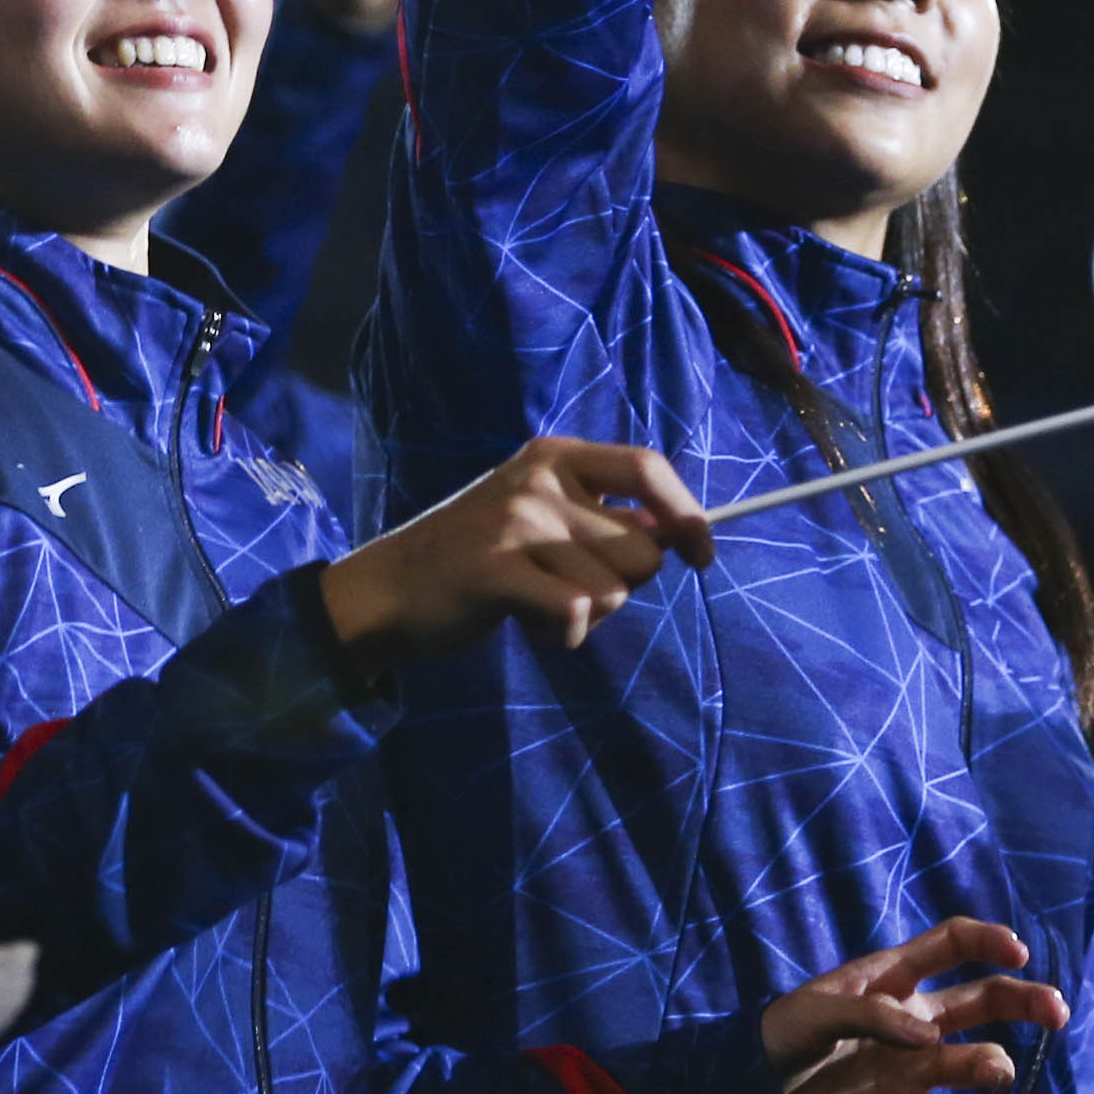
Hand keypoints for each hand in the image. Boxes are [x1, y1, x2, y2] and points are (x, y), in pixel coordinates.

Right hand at [316, 437, 709, 663]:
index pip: (647, 468)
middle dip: (621, 584)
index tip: (701, 554)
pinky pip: (574, 615)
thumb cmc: (478, 554)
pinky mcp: (496, 571)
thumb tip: (678, 539)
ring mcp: (516, 524)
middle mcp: (538, 481)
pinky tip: (524, 622)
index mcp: (555, 457)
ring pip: (612, 591)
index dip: (687, 514)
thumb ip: (602, 518)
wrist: (392, 587)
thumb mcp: (538, 512)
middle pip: (640, 549)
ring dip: (585, 616)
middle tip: (569, 588)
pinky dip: (560, 636)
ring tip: (536, 603)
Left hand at [760, 914, 1065, 1093]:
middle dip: (1025, 1001)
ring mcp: (915, 1069)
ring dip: (995, 1063)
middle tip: (1058, 1012)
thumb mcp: (815, 1013)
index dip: (988, 941)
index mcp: (891, 981)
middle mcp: (914, 1022)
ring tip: (993, 1074)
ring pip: (978, 1059)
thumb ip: (873, 1017)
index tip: (1018, 953)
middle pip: (984, 1000)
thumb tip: (932, 1039)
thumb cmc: (780, 1040)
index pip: (951, 945)